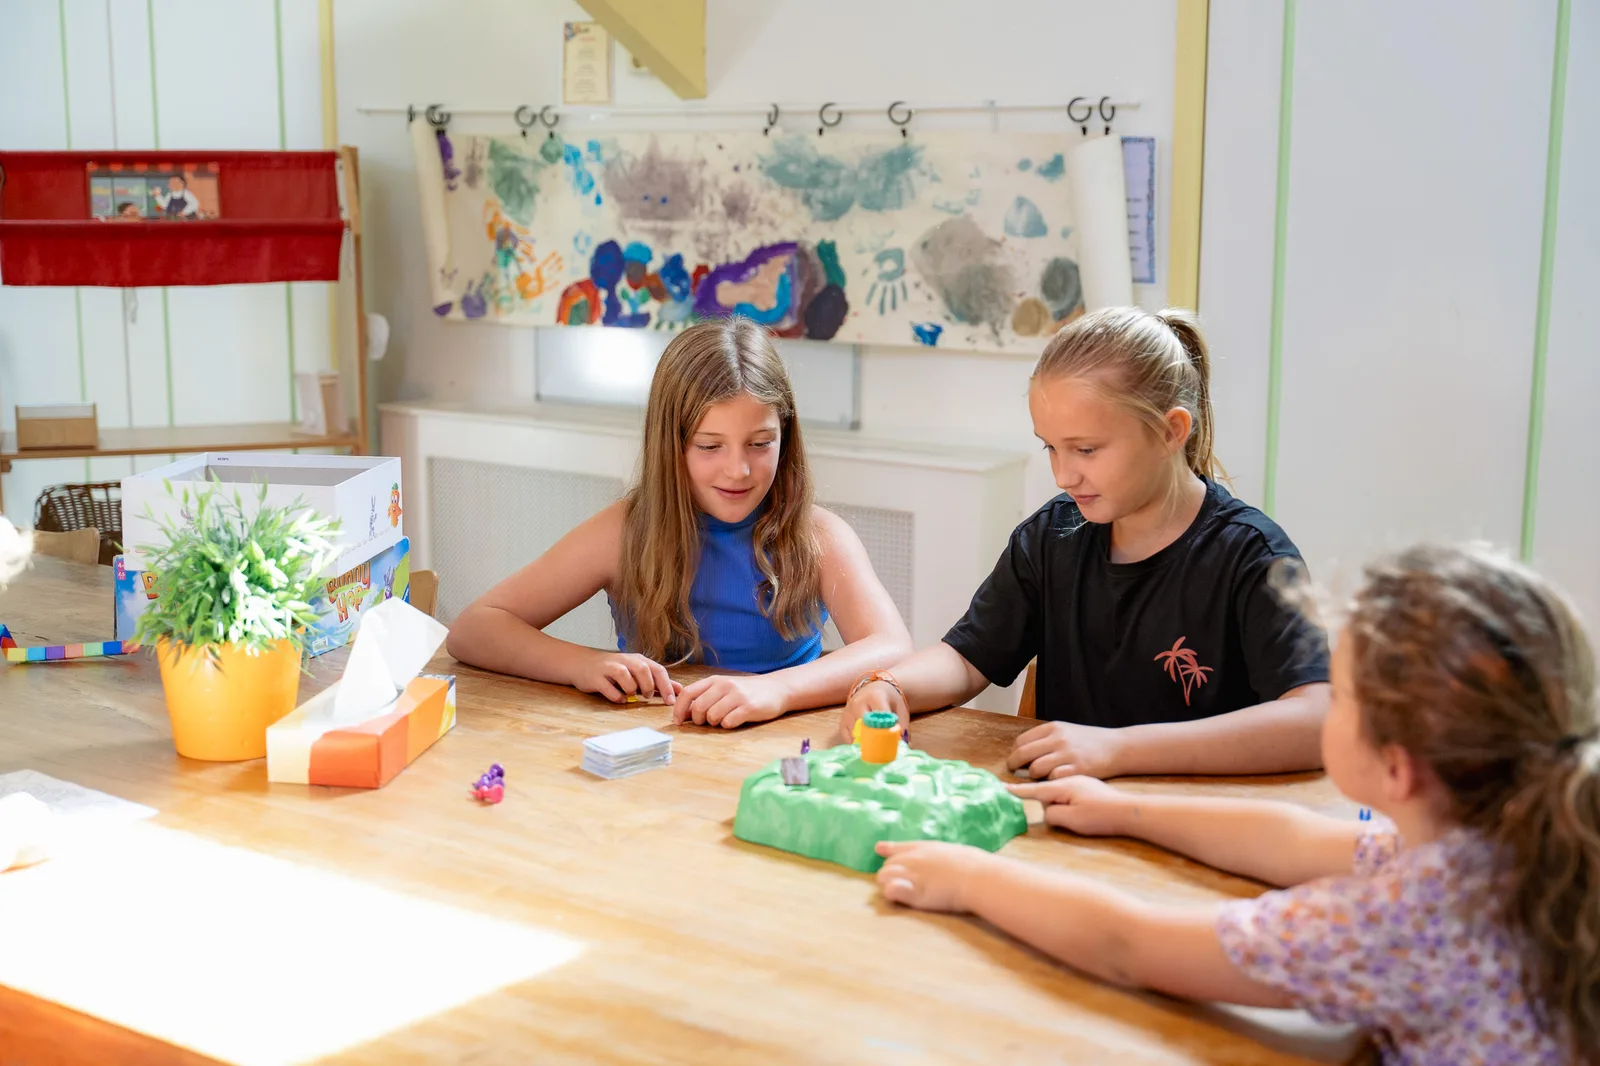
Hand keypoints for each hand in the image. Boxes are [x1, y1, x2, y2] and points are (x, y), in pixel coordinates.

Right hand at [574, 651, 679, 704]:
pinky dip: (616, 696)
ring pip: (624, 675)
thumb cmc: (614, 671)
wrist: (582, 663)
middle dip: (648, 686)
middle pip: (643, 669)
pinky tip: (619, 699)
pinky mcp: (595, 678)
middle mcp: (624, 661)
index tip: (671, 701)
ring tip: (630, 695)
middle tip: (646, 696)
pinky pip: (607, 688)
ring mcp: (609, 668)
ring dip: (631, 689)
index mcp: (637, 660)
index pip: (657, 669)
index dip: (666, 686)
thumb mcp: (637, 673)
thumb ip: (657, 681)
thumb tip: (679, 690)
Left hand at [675, 674, 788, 728]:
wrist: (776, 688)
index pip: (688, 693)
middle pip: (698, 708)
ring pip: (712, 717)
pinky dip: (728, 725)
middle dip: (699, 720)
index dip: (679, 709)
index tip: (678, 722)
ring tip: (725, 718)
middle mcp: (724, 685)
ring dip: (715, 723)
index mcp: (714, 680)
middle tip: (708, 722)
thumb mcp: (723, 690)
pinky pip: (728, 723)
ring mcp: (737, 696)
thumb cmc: (746, 691)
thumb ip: (703, 699)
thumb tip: (682, 716)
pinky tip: (736, 720)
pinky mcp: (748, 708)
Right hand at [836, 678, 906, 744]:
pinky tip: (865, 744)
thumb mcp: (900, 708)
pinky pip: (847, 738)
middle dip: (874, 739)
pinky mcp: (842, 721)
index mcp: (875, 697)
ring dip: (865, 743)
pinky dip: (856, 744)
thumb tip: (902, 745)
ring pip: (855, 734)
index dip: (887, 731)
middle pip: (865, 726)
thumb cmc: (888, 700)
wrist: (874, 688)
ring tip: (875, 748)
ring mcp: (848, 712)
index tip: (892, 743)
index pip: (880, 717)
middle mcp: (858, 703)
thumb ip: (902, 726)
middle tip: (883, 749)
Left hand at [875, 840, 991, 912]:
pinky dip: (892, 894)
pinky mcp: (913, 891)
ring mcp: (911, 874)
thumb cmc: (973, 866)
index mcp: (922, 848)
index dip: (887, 850)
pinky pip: (890, 890)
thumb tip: (945, 861)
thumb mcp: (953, 852)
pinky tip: (900, 898)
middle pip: (887, 866)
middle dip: (893, 875)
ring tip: (904, 893)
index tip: (879, 849)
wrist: (977, 876)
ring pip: (883, 877)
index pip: (897, 847)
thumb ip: (940, 855)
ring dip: (889, 885)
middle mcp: (912, 858)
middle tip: (908, 886)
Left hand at [1007, 721, 1124, 779]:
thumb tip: (1022, 753)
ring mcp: (1067, 755)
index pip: (1021, 741)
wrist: (1117, 747)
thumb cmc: (1089, 741)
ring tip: (1038, 777)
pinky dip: (1050, 782)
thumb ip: (1045, 740)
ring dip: (1033, 776)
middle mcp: (1058, 739)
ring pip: (1035, 769)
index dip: (1015, 753)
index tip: (1015, 760)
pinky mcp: (1076, 770)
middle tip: (1015, 772)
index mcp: (1053, 728)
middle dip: (1014, 765)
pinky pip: (1052, 779)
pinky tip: (1055, 781)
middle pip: (1022, 754)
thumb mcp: (1066, 731)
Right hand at [1008, 776, 1128, 835]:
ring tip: (1068, 811)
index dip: (1017, 790)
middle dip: (1038, 796)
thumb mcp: (1073, 821)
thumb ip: (1052, 814)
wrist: (1129, 810)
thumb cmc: (1101, 817)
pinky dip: (1061, 792)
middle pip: (1042, 785)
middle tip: (1053, 812)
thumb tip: (1045, 810)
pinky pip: (1065, 784)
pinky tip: (1073, 804)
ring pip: (1054, 785)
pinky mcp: (1086, 784)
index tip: (1001, 787)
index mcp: (1062, 786)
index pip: (1034, 789)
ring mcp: (1078, 779)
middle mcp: (1068, 778)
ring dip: (1052, 795)